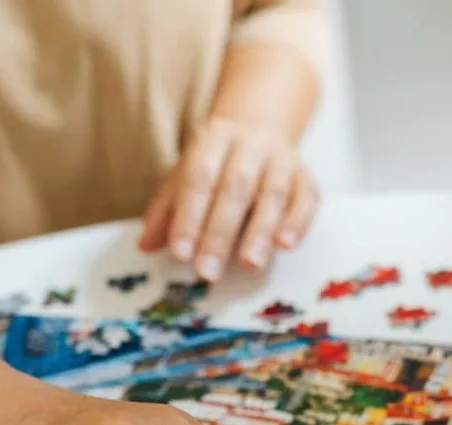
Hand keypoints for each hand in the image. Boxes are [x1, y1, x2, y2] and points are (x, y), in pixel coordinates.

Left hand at [139, 116, 318, 280]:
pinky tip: (284, 246)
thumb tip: (145, 245)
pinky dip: (297, 223)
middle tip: (208, 271)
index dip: (189, 217)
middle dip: (220, 232)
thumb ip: (166, 211)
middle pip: (235, 187)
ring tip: (249, 264)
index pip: (198, 178)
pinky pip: (306, 200)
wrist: (262, 127)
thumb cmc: (218, 164)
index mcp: (213, 139)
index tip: (181, 254)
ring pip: (272, 193)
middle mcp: (250, 144)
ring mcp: (282, 159)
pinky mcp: (307, 178)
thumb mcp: (185, 176)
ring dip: (260, 231)